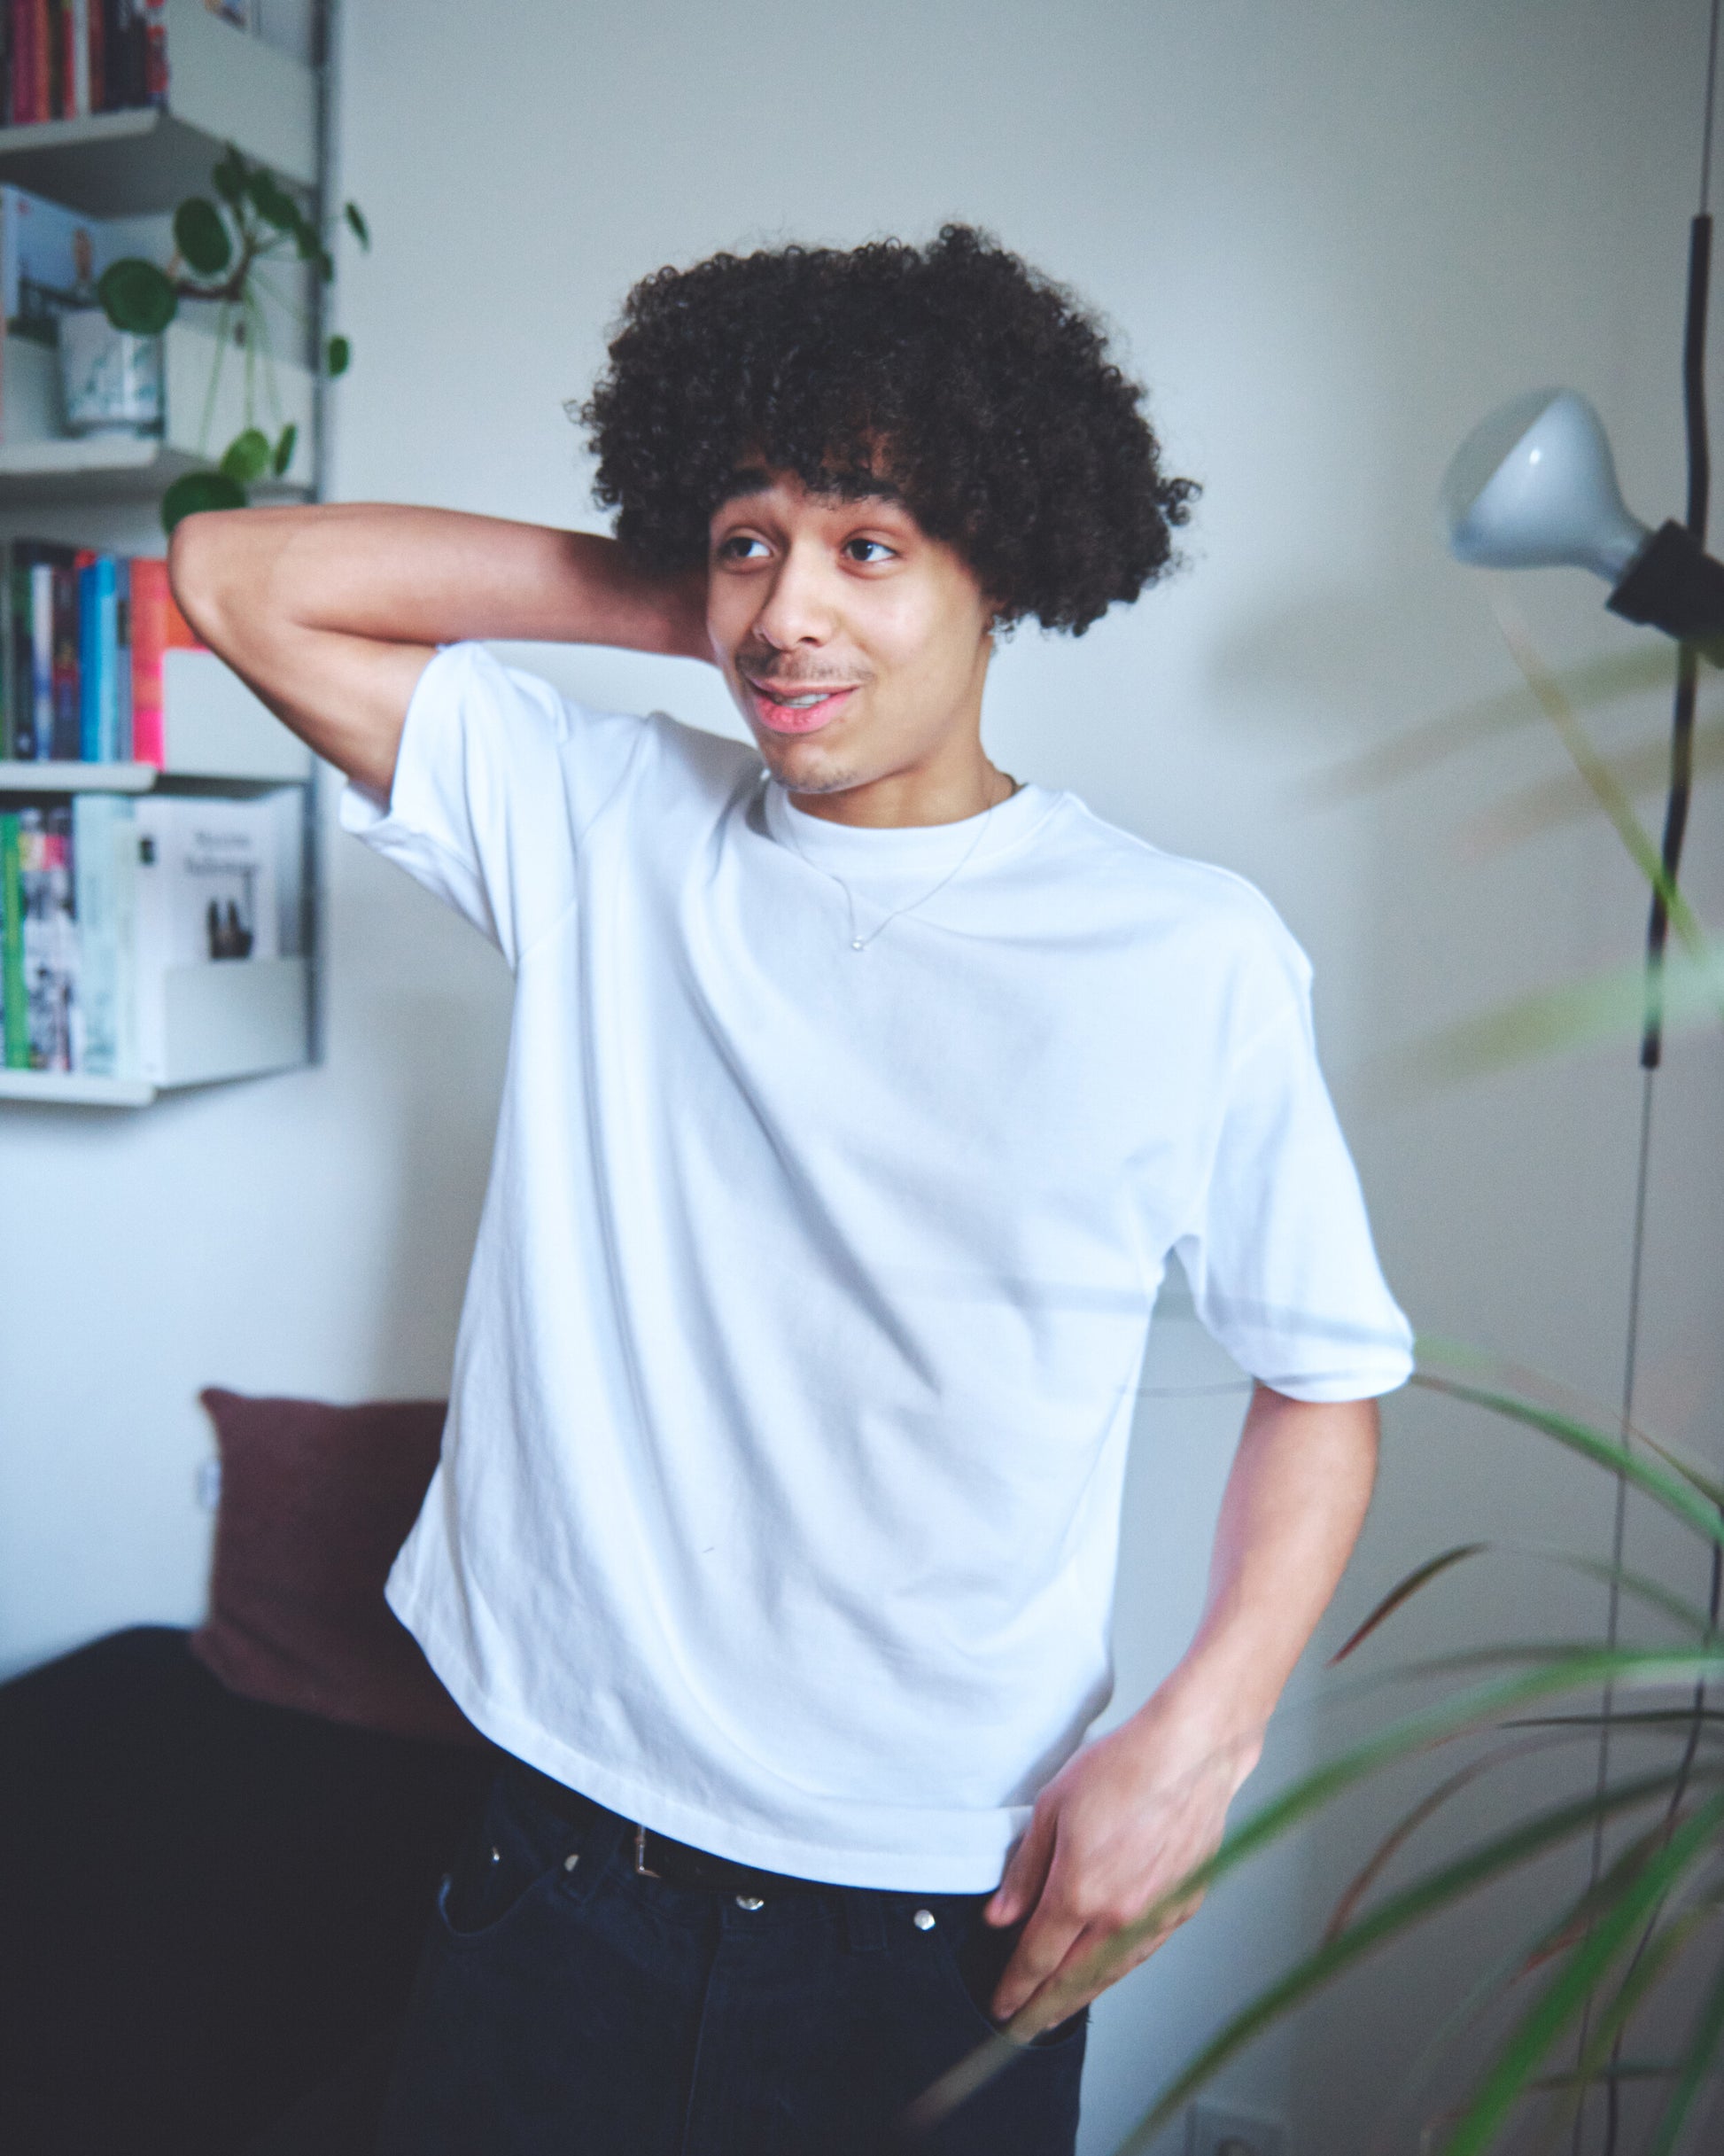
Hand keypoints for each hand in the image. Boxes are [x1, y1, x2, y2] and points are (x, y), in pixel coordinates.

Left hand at [982, 1692, 1261, 2037]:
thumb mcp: (1052, 1808)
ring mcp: (1155, 1916)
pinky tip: (1105, 1972)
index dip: (1015, 1987)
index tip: (1000, 2004)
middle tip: (1022, 2028)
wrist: (1190, 1752)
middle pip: (1072, 1981)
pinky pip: (1142, 1953)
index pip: (1037, 1958)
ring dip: (1079, 1998)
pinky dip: (1117, 1971)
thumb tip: (1002, 1915)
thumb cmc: (1123, 1767)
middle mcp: (1118, 1916)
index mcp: (1079, 1892)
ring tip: (1057, 2010)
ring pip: (1110, 1974)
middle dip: (1042, 2009)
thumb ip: (1025, 1869)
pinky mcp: (1182, 1906)